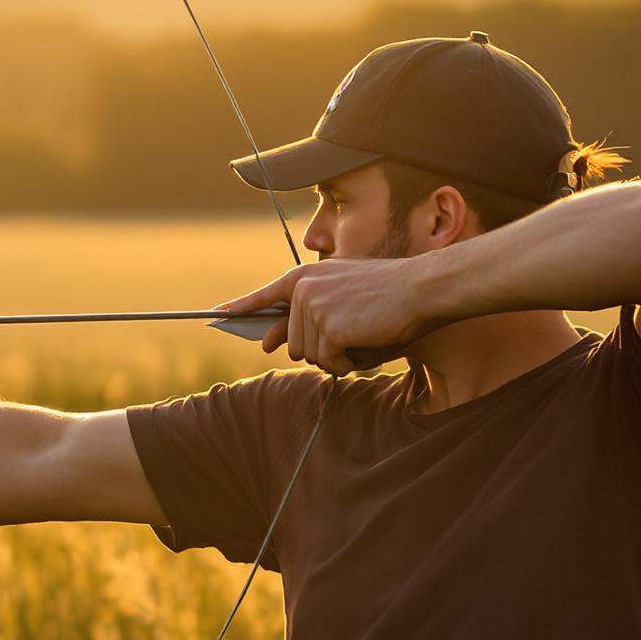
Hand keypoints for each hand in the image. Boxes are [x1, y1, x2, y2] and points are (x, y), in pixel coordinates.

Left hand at [216, 258, 432, 374]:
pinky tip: (366, 343)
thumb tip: (276, 347)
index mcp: (306, 276)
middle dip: (322, 350)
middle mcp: (302, 289)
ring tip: (363, 334)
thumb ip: (310, 317)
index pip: (266, 295)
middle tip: (353, 334)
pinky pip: (329, 363)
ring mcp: (313, 307)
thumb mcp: (343, 296)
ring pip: (310, 356)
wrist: (422, 288)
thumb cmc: (390, 294)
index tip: (218, 315)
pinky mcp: (328, 327)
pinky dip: (348, 363)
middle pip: (294, 344)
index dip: (242, 308)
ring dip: (337, 357)